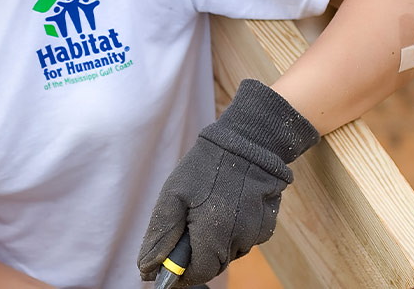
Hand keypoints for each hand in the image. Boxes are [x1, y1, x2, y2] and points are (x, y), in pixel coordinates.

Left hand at [138, 80, 319, 285]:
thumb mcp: (173, 195)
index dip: (182, 271)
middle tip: (189, 223)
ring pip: (229, 251)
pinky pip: (244, 237)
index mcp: (214, 236)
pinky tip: (228, 204)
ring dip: (215, 240)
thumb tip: (146, 270)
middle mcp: (239, 240)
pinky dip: (233, 228)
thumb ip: (160, 236)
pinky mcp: (267, 224)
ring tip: (209, 206)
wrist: (248, 141)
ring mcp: (256, 233)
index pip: (198, 273)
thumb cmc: (205, 167)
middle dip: (198, 252)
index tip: (171, 261)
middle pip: (214, 264)